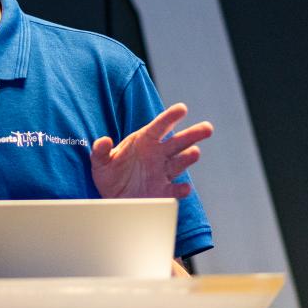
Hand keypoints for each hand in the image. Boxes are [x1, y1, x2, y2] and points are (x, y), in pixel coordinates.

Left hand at [90, 103, 211, 199]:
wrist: (113, 199)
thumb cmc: (109, 174)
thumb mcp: (100, 161)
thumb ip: (100, 150)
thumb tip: (103, 140)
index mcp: (144, 141)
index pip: (159, 126)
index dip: (170, 117)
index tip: (182, 108)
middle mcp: (157, 155)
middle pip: (178, 142)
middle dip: (193, 135)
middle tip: (208, 127)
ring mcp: (162, 172)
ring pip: (179, 163)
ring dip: (188, 158)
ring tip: (195, 152)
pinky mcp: (163, 191)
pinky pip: (174, 189)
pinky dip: (181, 189)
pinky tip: (185, 188)